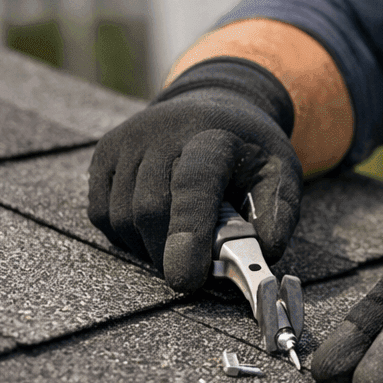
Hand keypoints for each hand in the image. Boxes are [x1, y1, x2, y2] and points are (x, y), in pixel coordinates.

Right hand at [89, 57, 301, 291]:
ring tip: (178, 241)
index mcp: (213, 134)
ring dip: (147, 247)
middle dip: (169, 253)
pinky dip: (124, 235)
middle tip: (192, 269)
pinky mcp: (105, 150)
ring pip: (122, 217)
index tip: (187, 278)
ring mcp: (129, 139)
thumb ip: (278, 213)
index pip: (193, 184)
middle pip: (150, 209)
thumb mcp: (280, 171)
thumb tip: (263, 253)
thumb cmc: (248, 150)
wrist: (215, 105)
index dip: (188, 232)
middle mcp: (163, 130)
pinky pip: (101, 212)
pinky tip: (152, 227)